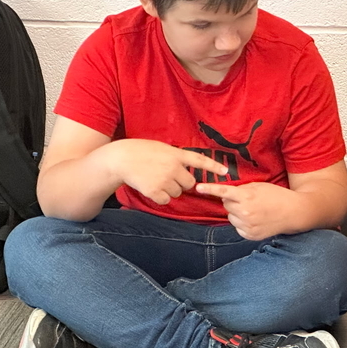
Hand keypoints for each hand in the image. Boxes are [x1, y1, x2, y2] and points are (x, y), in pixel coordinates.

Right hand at [108, 139, 228, 205]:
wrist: (120, 159)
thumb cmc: (140, 151)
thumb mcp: (161, 148)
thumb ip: (175, 157)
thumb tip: (187, 167)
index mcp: (176, 154)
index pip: (200, 160)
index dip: (214, 167)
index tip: (226, 172)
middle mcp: (173, 167)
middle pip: (190, 183)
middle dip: (182, 183)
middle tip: (168, 177)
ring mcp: (165, 180)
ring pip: (177, 192)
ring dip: (170, 190)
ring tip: (155, 179)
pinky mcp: (155, 191)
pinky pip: (165, 200)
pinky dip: (160, 197)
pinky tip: (150, 187)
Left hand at [196, 181, 296, 239]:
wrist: (294, 212)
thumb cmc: (277, 196)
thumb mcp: (259, 186)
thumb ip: (242, 189)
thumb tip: (227, 193)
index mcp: (247, 198)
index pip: (224, 193)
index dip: (210, 189)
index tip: (199, 187)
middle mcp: (245, 213)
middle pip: (226, 205)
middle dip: (233, 201)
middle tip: (247, 199)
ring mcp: (247, 226)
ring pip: (231, 217)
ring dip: (238, 213)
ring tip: (254, 210)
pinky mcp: (250, 235)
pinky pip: (238, 227)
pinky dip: (243, 223)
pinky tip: (256, 219)